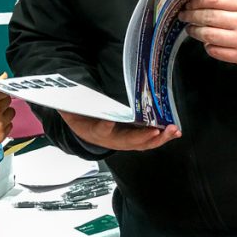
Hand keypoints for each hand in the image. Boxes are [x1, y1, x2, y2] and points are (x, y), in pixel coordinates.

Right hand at [0, 85, 13, 155]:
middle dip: (0, 101)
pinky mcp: (0, 134)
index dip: (0, 90)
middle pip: (8, 99)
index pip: (4, 87)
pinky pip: (9, 125)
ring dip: (4, 113)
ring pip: (11, 112)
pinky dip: (3, 125)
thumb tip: (2, 77)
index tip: (0, 91)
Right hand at [59, 111, 178, 150]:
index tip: (108, 122)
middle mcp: (112, 140)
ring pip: (143, 144)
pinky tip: (173, 131)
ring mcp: (125, 141)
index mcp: (96, 132)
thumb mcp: (71, 110)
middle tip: (156, 131)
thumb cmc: (81, 118)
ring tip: (172, 131)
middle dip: (144, 137)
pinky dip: (161, 137)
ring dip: (159, 138)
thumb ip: (70, 103)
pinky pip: (148, 141)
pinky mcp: (134, 139)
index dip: (105, 127)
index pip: (100, 129)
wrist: (85, 131)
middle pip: (129, 141)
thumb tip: (63, 93)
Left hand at [180, 0, 236, 65]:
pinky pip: (215, 51)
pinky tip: (206, 41)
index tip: (188, 3)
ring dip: (195, 32)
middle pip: (208, 17)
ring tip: (191, 28)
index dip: (196, 1)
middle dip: (191, 16)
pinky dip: (207, 46)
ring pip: (208, 35)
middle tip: (184, 16)